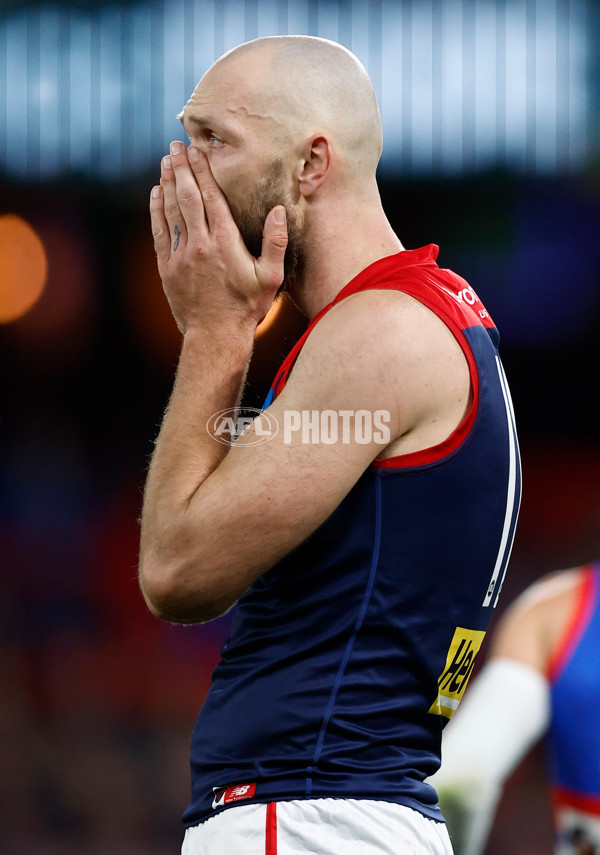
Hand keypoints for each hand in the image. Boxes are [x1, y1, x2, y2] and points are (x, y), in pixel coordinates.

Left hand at [149, 141, 287, 333]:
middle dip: (182, 168)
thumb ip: (276, 242)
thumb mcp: (271, 278)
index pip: (212, 197)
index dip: (203, 171)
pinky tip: (156, 192)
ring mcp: (180, 255)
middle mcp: (200, 244)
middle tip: (176, 146)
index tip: (197, 150)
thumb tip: (278, 210)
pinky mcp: (167, 267)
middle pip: (187, 197)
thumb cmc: (247, 308)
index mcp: (225, 243)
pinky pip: (159, 231)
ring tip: (166, 160)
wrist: (216, 336)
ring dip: (168, 182)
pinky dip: (157, 209)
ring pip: (171, 210)